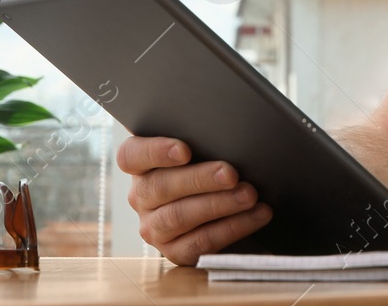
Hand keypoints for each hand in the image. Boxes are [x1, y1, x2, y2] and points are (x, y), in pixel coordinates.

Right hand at [116, 136, 271, 263]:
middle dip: (199, 179)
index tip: (185, 150)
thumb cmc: (209, 168)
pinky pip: (200, 242)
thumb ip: (202, 142)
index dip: (155, 152)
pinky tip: (256, 215)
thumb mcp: (201, 152)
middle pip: (159, 186)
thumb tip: (229, 133)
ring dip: (218, 204)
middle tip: (231, 174)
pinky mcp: (175, 253)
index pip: (130, 156)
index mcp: (141, 166)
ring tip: (249, 194)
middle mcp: (141, 197)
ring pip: (178, 216)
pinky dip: (232, 227)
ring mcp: (154, 228)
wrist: (223, 210)